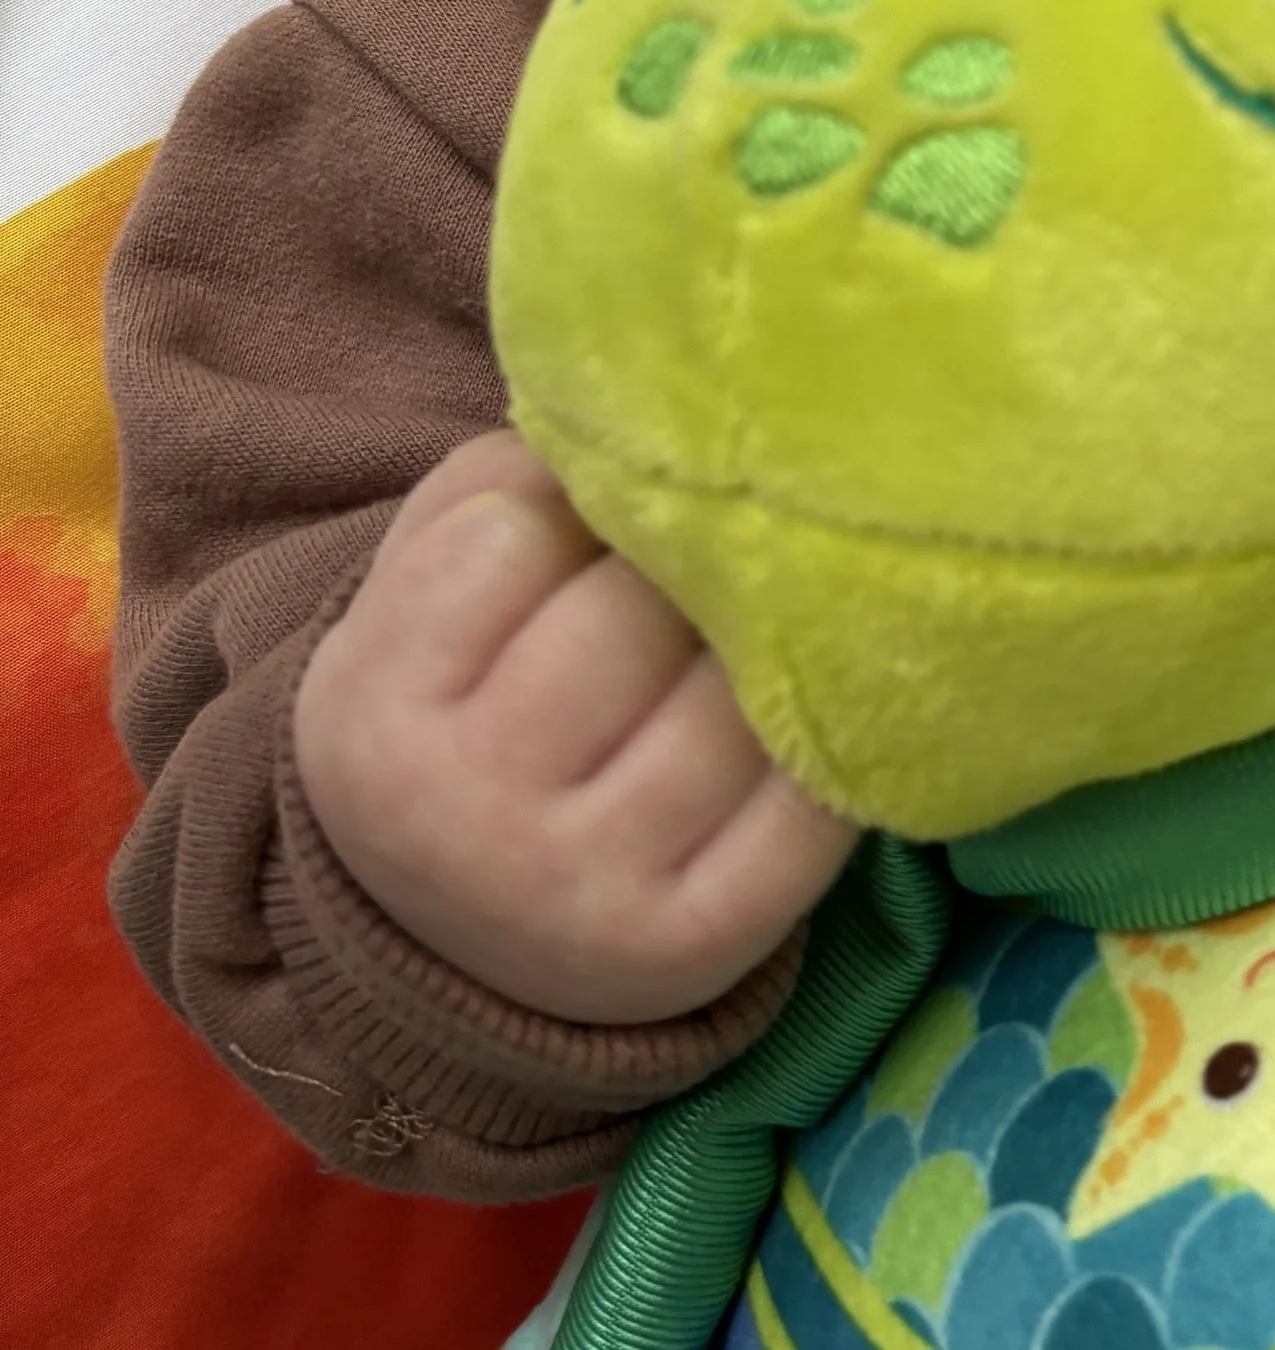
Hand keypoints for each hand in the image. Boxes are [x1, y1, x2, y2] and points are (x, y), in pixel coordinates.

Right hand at [293, 431, 853, 1024]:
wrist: (467, 937)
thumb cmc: (466, 704)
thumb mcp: (418, 592)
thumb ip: (505, 482)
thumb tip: (660, 406)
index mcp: (372, 716)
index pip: (509, 532)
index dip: (570, 507)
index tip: (582, 532)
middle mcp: (468, 820)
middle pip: (635, 611)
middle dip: (678, 571)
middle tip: (688, 578)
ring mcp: (590, 891)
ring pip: (736, 695)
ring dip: (758, 648)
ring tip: (735, 648)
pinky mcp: (707, 942)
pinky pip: (815, 792)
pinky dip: (826, 735)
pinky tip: (798, 718)